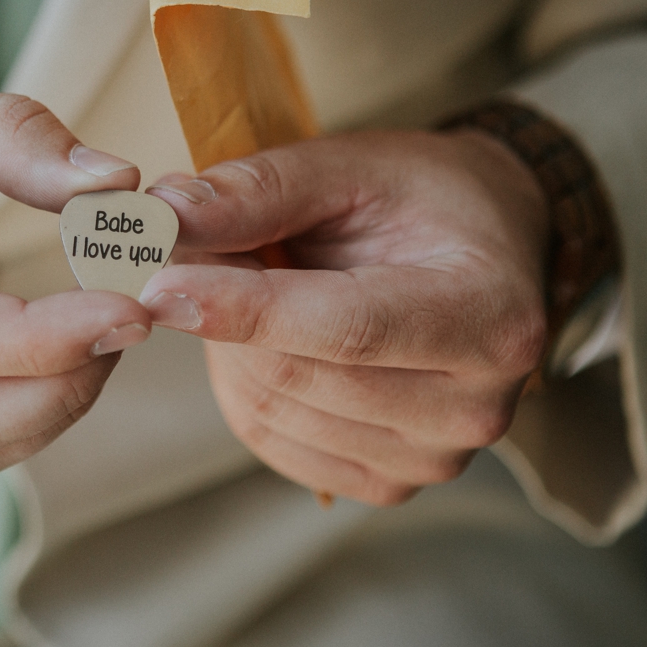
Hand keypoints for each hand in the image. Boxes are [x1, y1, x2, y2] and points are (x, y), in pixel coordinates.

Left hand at [138, 130, 548, 505]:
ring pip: (269, 408)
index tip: (157, 284)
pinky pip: (268, 436)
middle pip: (293, 373)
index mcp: (490, 318)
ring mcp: (432, 458)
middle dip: (219, 308)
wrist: (481, 253)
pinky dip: (240, 380)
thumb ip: (263, 190)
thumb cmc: (423, 201)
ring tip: (244, 281)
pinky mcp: (385, 480)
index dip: (242, 308)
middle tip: (191, 247)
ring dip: (225, 342)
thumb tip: (168, 211)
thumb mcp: (353, 166)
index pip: (346, 329)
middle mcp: (474, 407)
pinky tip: (262, 335)